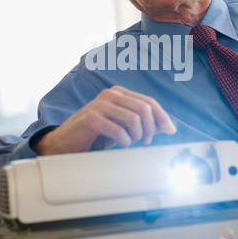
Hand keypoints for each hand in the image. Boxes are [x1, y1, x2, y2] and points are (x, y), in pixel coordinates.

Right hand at [32, 86, 176, 154]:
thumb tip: (167, 126)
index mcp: (118, 93)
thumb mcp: (122, 126)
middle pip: (144, 108)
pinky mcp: (91, 119)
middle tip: (147, 141)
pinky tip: (121, 145)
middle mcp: (110, 95)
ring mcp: (99, 105)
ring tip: (131, 143)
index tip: (171, 130)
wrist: (65, 143)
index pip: (148, 101)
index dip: (163, 116)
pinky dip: (125, 141)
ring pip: (134, 119)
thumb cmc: (95, 134)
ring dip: (138, 136)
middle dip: (151, 128)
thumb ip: (143, 123)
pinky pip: (119, 130)